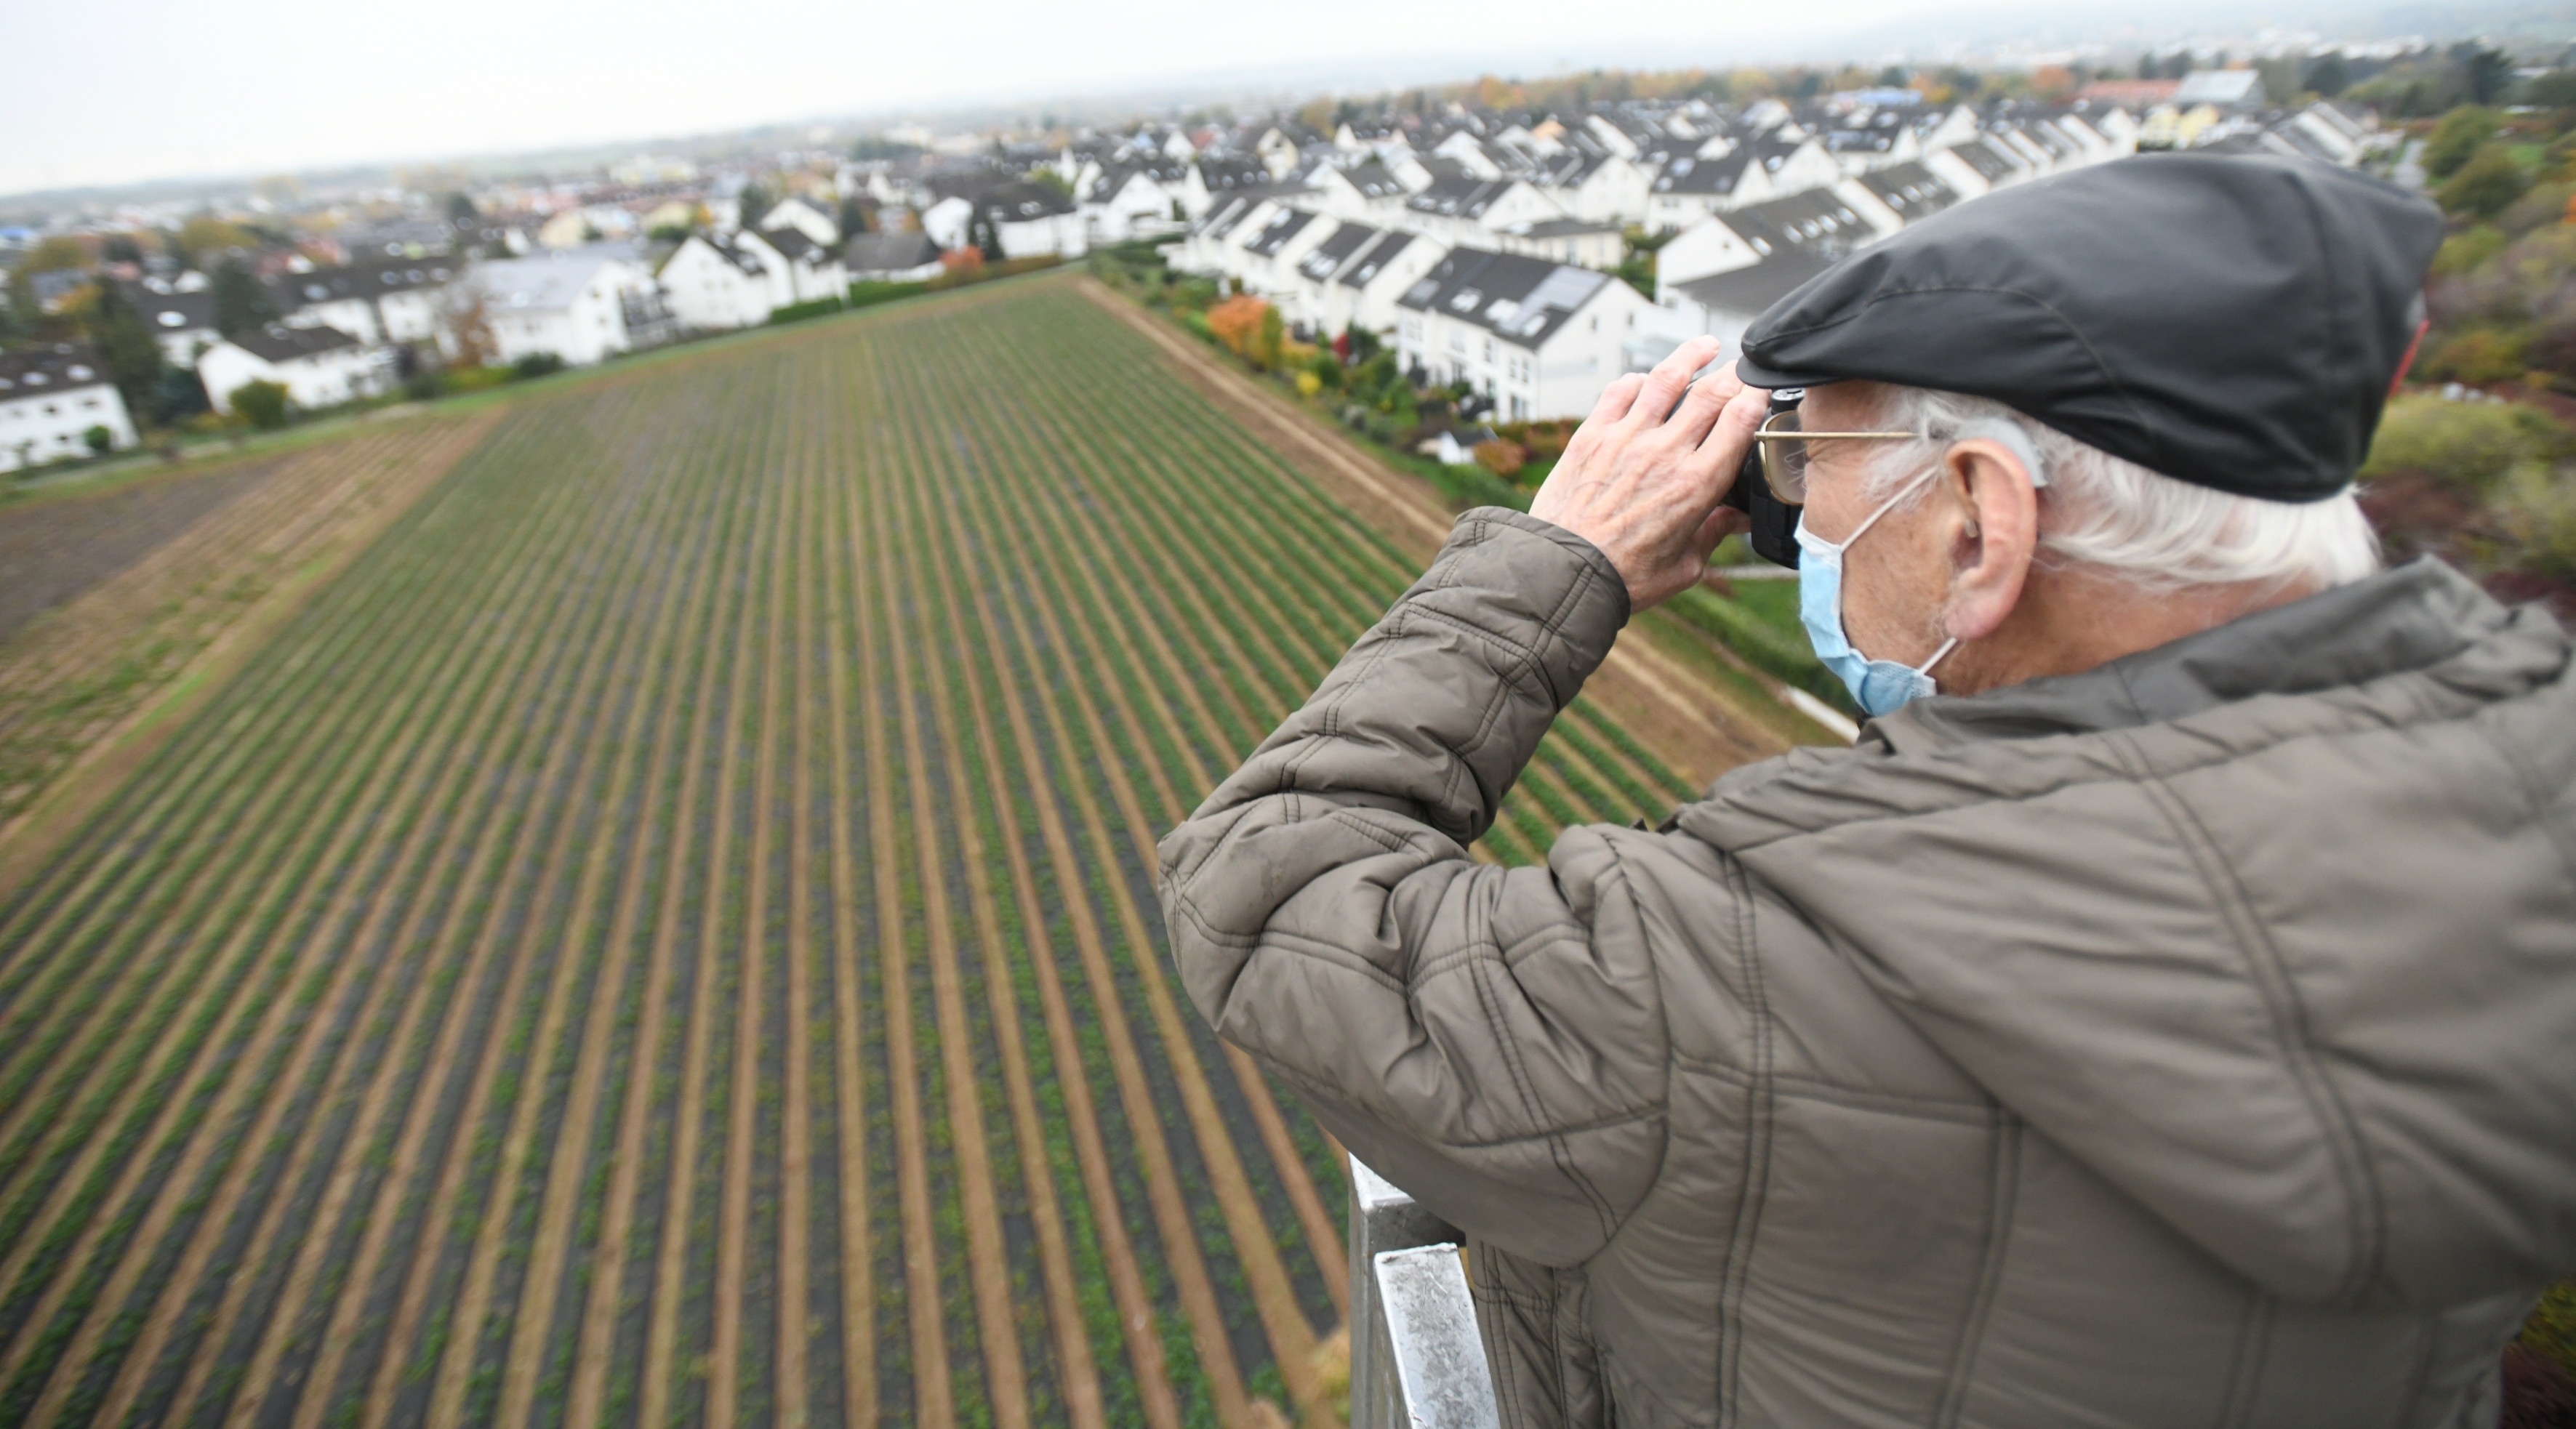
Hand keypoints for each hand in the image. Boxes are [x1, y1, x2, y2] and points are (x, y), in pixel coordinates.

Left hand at [1529, 339, 1766, 610]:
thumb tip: (1737, 520)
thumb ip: (1713, 534)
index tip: (1762, 390)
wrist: (1562, 575)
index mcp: (1696, 485)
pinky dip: (1637, 379)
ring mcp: (1625, 439)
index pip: (1739, 421)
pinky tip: (1645, 378)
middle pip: (1710, 393)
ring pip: (1665, 379)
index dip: (1756, 397)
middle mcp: (1664, 453)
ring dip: (1690, 356)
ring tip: (1706, 347)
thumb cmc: (1623, 577)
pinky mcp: (1591, 436)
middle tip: (1743, 368)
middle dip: (1734, 374)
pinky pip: (1618, 392)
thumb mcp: (1684, 565)